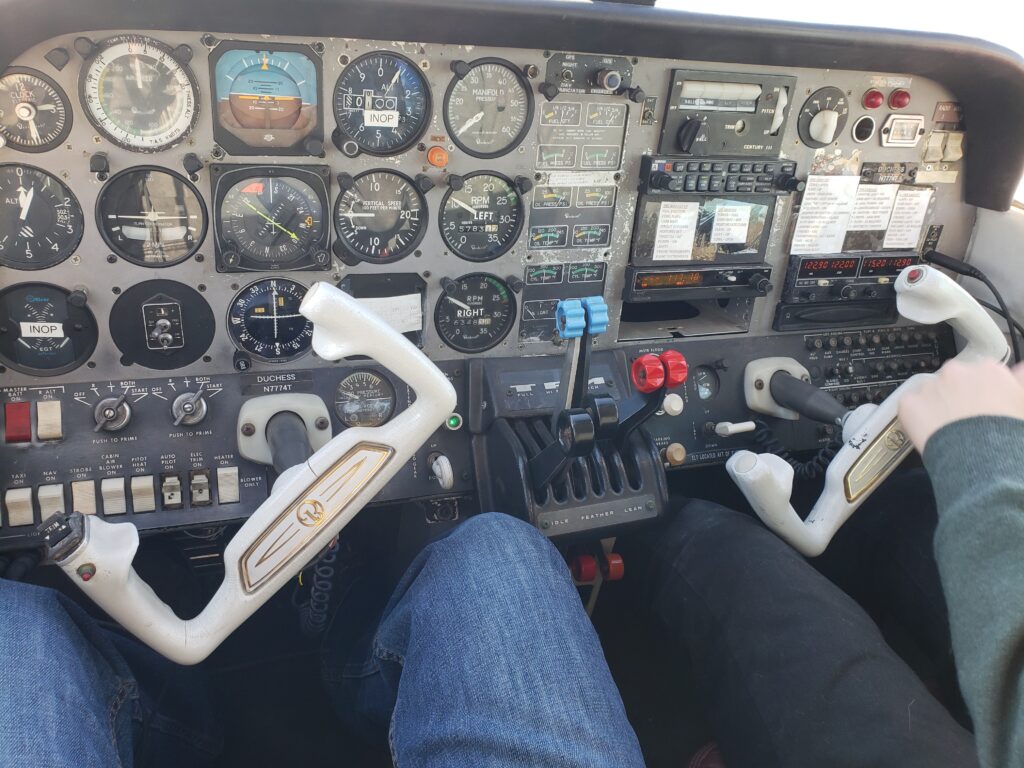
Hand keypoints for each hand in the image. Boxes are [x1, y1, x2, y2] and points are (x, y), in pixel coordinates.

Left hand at [898, 360, 1023, 451]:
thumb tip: (1019, 370)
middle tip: (963, 418)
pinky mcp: (909, 403)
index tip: (981, 405)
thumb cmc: (1006, 434)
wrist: (982, 456)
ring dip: (935, 405)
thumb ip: (1019, 381)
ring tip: (947, 428)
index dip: (980, 392)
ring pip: (930, 392)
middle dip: (956, 395)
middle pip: (953, 379)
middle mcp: (957, 371)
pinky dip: (915, 417)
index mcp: (987, 369)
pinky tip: (930, 431)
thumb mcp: (1022, 403)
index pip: (980, 373)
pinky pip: (910, 407)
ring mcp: (930, 386)